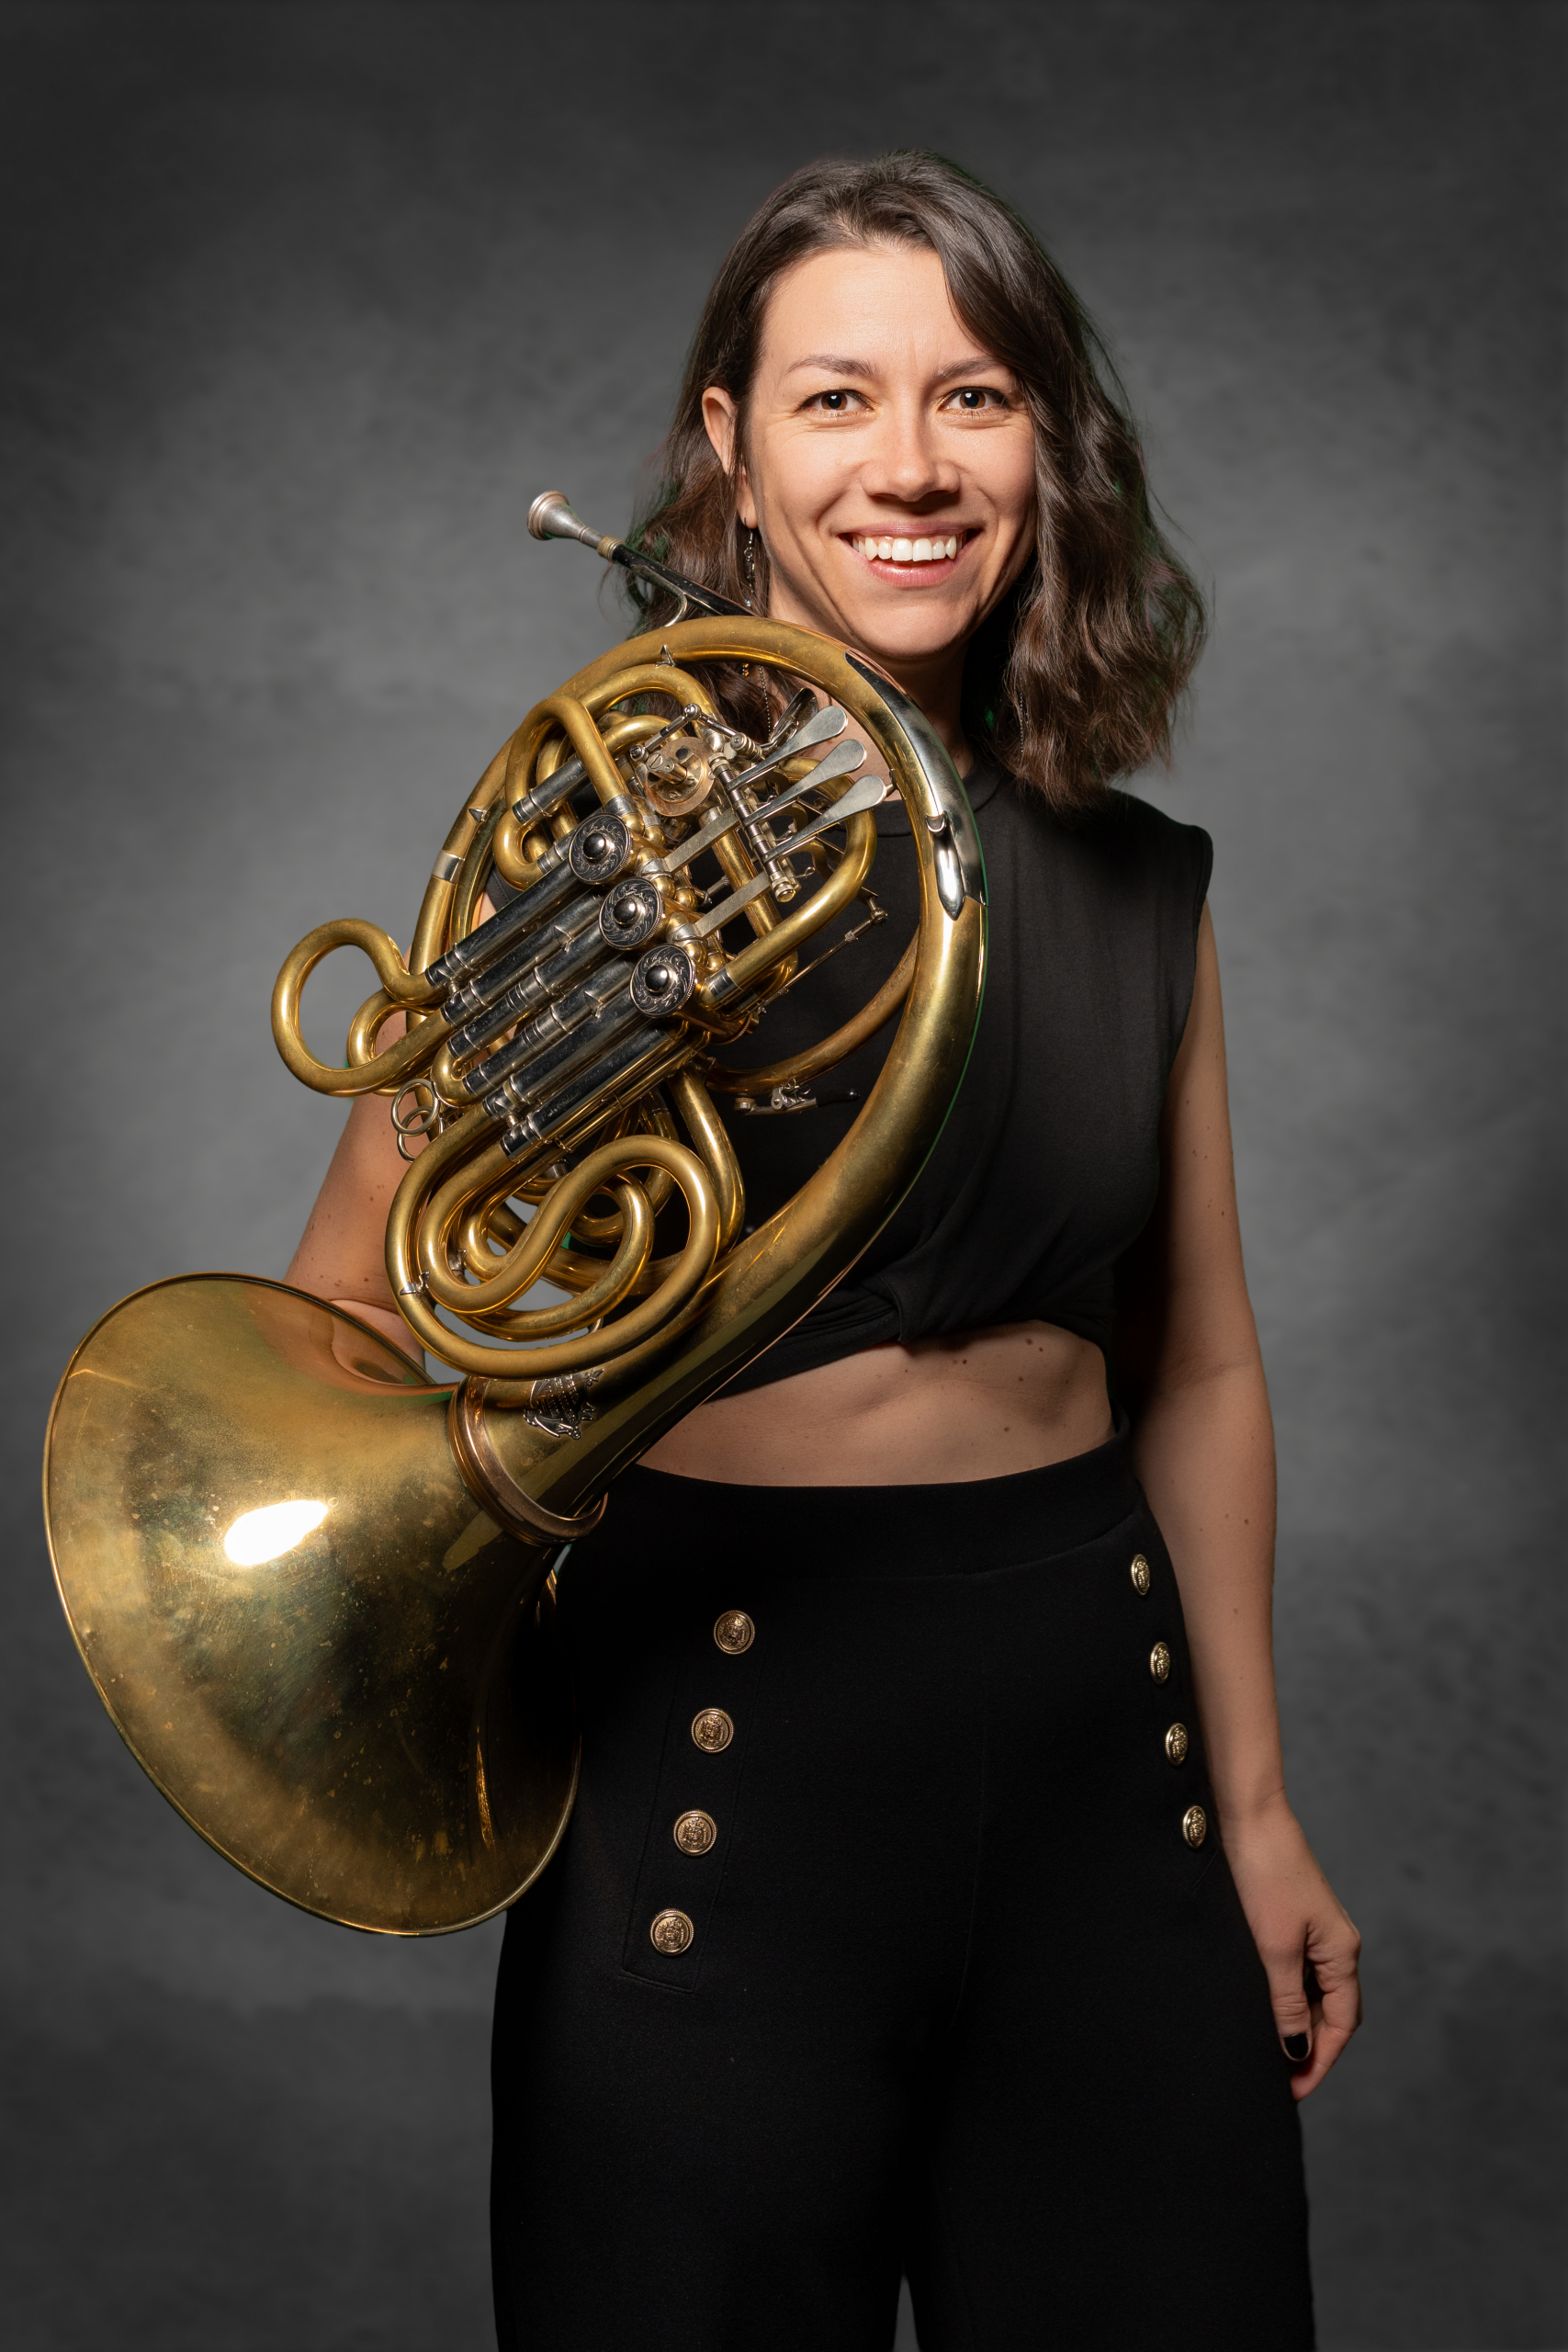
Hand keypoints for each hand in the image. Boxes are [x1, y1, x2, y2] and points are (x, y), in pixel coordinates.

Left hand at [1222, 1794, 1361, 2099]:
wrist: (1245, 1815)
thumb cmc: (1263, 1875)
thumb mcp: (1274, 1948)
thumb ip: (1285, 2002)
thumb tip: (1296, 2050)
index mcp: (1342, 1951)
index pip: (1341, 2024)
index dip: (1321, 2061)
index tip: (1293, 2091)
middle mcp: (1334, 1943)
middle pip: (1330, 2012)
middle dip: (1307, 2048)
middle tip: (1275, 2080)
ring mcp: (1313, 1930)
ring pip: (1309, 1993)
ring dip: (1291, 2023)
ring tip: (1262, 2051)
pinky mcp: (1290, 1918)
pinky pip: (1293, 1971)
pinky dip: (1280, 1996)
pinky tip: (1256, 2008)